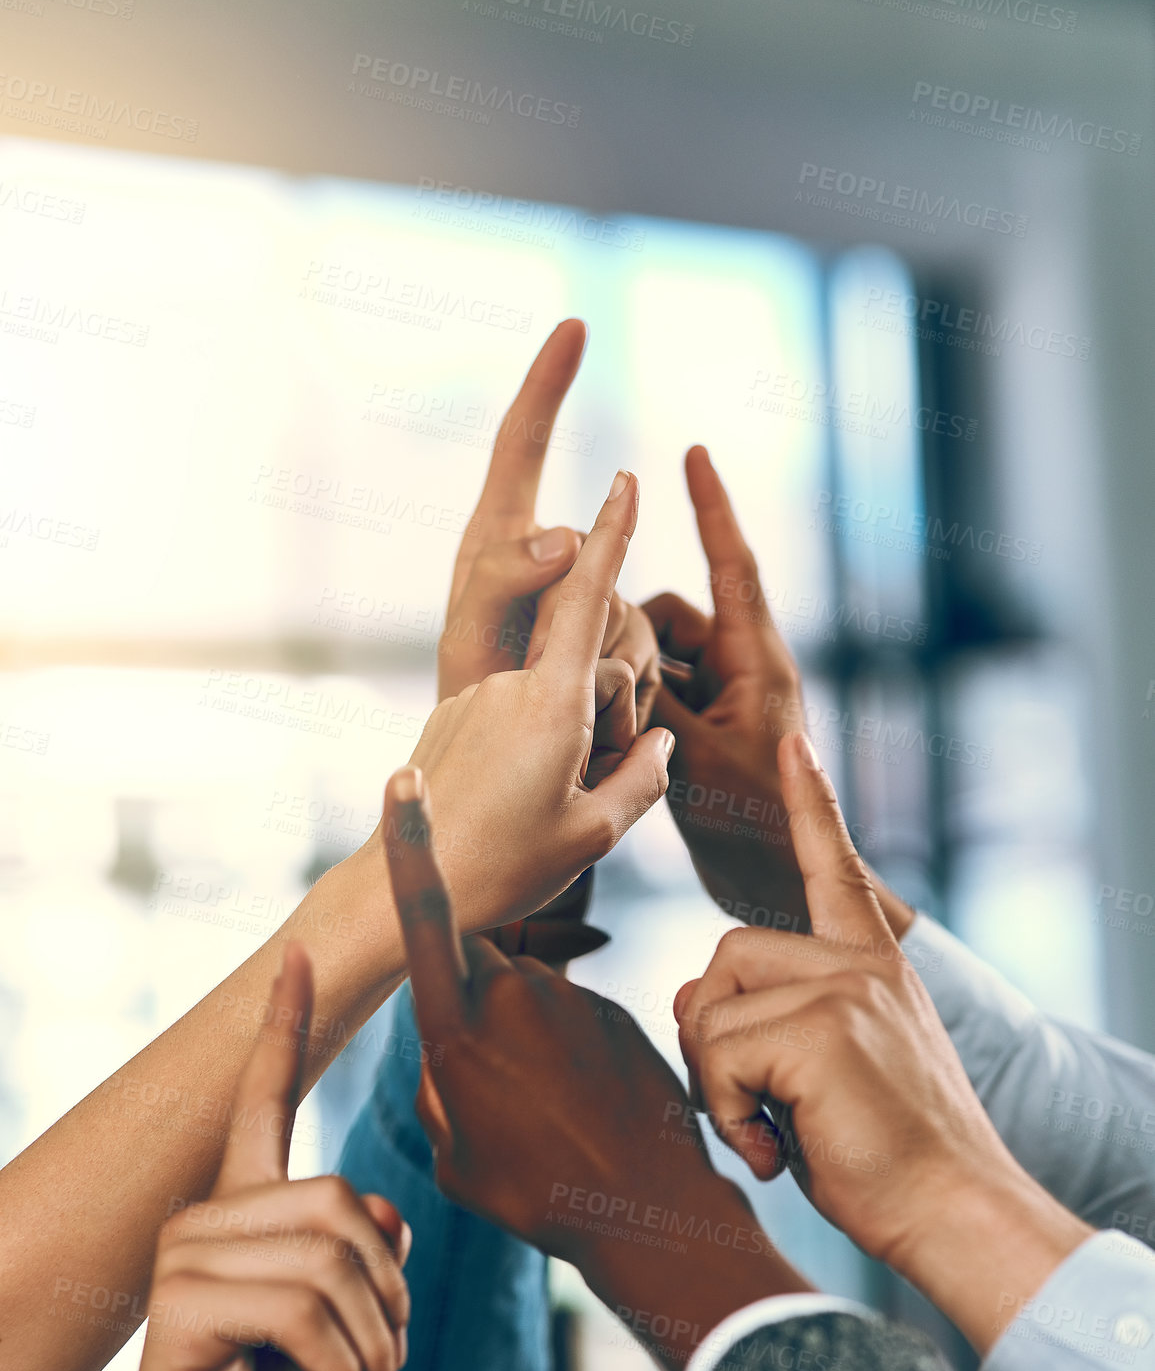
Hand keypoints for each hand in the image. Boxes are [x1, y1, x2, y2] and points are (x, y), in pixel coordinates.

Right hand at [64, 946, 410, 1370]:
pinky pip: (306, 1310)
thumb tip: (385, 1219)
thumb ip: (371, 1258)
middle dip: (389, 1299)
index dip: (283, 1023)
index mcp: (252, 1205)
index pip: (266, 1095)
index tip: (297, 953)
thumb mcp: (356, 1326)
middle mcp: (212, 1213)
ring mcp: (188, 1252)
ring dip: (373, 1347)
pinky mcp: (179, 1303)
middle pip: (347, 1204)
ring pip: (333, 1259)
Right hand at [380, 768, 809, 1370]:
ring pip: (524, 990)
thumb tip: (444, 1050)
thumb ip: (436, 1087)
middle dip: (472, 1002)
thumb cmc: (534, 1195)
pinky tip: (588, 1103)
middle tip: (498, 1084)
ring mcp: (567, 998)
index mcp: (457, 1030)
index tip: (403, 780)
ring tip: (552, 1111)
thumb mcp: (454, 1155)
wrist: (647, 1212)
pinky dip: (570, 1046)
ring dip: (525, 1032)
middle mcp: (510, 997)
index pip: (424, 921)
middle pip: (473, 964)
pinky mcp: (613, 1007)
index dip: (409, 849)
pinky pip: (570, 1010)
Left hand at [396, 471, 674, 932]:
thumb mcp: (593, 835)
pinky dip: (538, 749)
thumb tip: (661, 742)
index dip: (611, 536)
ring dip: (573, 743)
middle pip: (590, 670)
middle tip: (594, 785)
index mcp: (549, 704)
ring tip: (551, 807)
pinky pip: (520, 713)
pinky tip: (515, 804)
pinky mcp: (458, 718)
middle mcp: (511, 688)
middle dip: (610, 714)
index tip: (627, 479)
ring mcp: (479, 700)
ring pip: (556, 696)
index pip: (589, 600)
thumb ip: (643, 779)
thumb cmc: (505, 870)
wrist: (405, 892)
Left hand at [439, 317, 658, 728]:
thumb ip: (505, 583)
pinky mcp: (607, 653)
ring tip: (562, 728)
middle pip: (599, 558)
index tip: (575, 325)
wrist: (478, 806)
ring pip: (630, 616)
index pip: (520, 445)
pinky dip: (623, 702)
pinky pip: (644, 660)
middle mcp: (538, 571)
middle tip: (556, 679)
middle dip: (591, 624)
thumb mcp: (474, 647)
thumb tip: (565, 530)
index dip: (546, 383)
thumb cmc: (465, 711)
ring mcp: (577, 614)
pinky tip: (590, 741)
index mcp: (493, 548)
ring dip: (607, 677)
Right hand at [644, 446, 914, 938]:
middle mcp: (739, 669)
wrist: (784, 889)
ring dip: (629, 684)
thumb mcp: (700, 759)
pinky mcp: (700, 730)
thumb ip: (654, 700)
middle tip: (620, 699)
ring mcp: (720, 700)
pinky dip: (631, 710)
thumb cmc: (760, 827)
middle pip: (669, 617)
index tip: (694, 452)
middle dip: (635, 641)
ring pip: (652, 658)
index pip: (733, 565)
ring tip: (626, 739)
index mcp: (757, 661)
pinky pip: (653, 694)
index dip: (713, 506)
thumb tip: (609, 650)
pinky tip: (614, 748)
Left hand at [675, 731, 1090, 1354]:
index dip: (813, 804)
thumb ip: (769, 1017)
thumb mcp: (824, 1068)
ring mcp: (844, 987)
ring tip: (768, 1130)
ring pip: (711, 1008)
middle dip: (711, 1034)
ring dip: (716, 1082)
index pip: (836, 869)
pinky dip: (726, 1113)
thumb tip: (690, 995)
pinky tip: (773, 1150)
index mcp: (873, 963)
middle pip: (725, 958)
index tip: (795, 744)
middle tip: (748, 1104)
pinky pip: (717, 1054)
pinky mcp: (822, 1025)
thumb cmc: (885, 1156)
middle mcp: (861, 962)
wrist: (953, 1210)